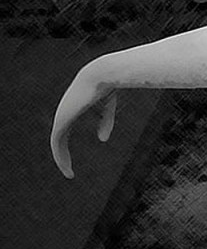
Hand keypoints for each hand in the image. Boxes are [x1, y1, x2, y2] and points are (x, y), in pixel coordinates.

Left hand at [50, 62, 117, 178]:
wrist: (101, 74)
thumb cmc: (107, 85)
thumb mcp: (108, 107)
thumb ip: (105, 121)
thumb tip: (102, 140)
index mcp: (73, 107)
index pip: (65, 128)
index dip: (68, 142)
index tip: (72, 155)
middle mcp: (64, 112)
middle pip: (59, 138)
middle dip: (62, 154)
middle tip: (68, 169)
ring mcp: (62, 116)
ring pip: (57, 143)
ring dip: (61, 159)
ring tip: (68, 173)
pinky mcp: (62, 120)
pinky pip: (57, 142)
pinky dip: (60, 156)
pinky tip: (65, 166)